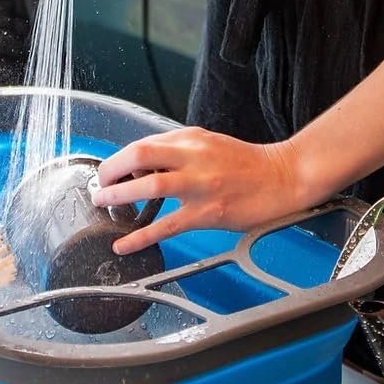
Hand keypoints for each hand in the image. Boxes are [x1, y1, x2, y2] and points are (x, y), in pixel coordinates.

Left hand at [89, 126, 310, 254]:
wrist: (283, 176)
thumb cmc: (246, 163)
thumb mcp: (209, 144)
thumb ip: (179, 150)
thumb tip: (144, 164)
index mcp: (191, 139)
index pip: (144, 144)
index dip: (120, 158)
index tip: (109, 172)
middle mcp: (193, 157)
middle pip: (140, 155)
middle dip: (112, 170)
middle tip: (100, 185)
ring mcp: (201, 185)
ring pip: (150, 186)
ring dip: (120, 196)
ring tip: (103, 204)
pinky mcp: (209, 212)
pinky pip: (168, 225)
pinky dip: (140, 236)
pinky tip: (124, 244)